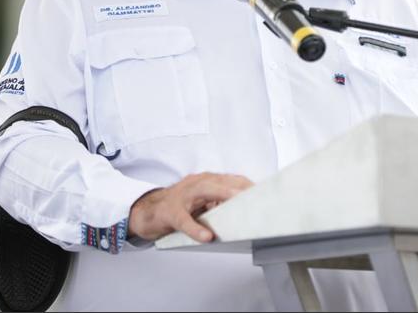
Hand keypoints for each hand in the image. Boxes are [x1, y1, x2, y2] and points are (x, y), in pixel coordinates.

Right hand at [127, 172, 252, 242]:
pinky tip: (207, 237)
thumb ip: (222, 203)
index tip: (267, 193)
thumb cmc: (180, 206)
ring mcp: (182, 196)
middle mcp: (196, 183)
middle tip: (259, 198)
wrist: (149, 211)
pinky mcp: (170, 213)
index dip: (249, 186)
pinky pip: (184, 221)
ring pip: (205, 192)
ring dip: (223, 198)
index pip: (233, 180)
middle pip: (223, 182)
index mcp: (207, 181)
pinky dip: (196, 229)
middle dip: (241, 189)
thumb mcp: (204, 202)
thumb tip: (248, 212)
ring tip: (240, 210)